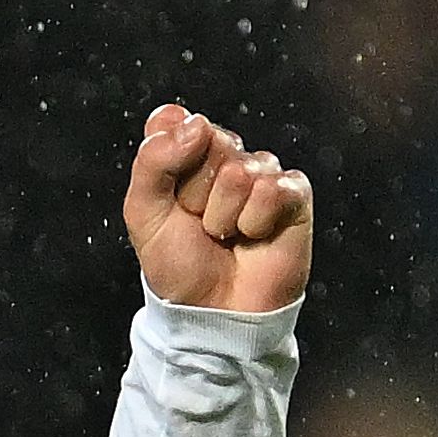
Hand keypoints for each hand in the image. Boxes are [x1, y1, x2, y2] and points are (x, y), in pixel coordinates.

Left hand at [121, 105, 314, 317]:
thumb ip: (152, 161)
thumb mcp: (144, 215)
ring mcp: (261, 173)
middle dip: (196, 193)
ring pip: (239, 171)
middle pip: (210, 141)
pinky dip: (256, 221)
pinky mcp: (293, 193)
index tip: (170, 200)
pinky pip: (272, 189)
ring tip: (226, 237)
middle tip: (200, 225)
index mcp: (187, 153)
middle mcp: (226, 156)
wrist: (214, 314)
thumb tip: (196, 122)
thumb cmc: (180, 267)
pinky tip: (254, 237)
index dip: (169, 164)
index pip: (176, 123)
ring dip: (224, 216)